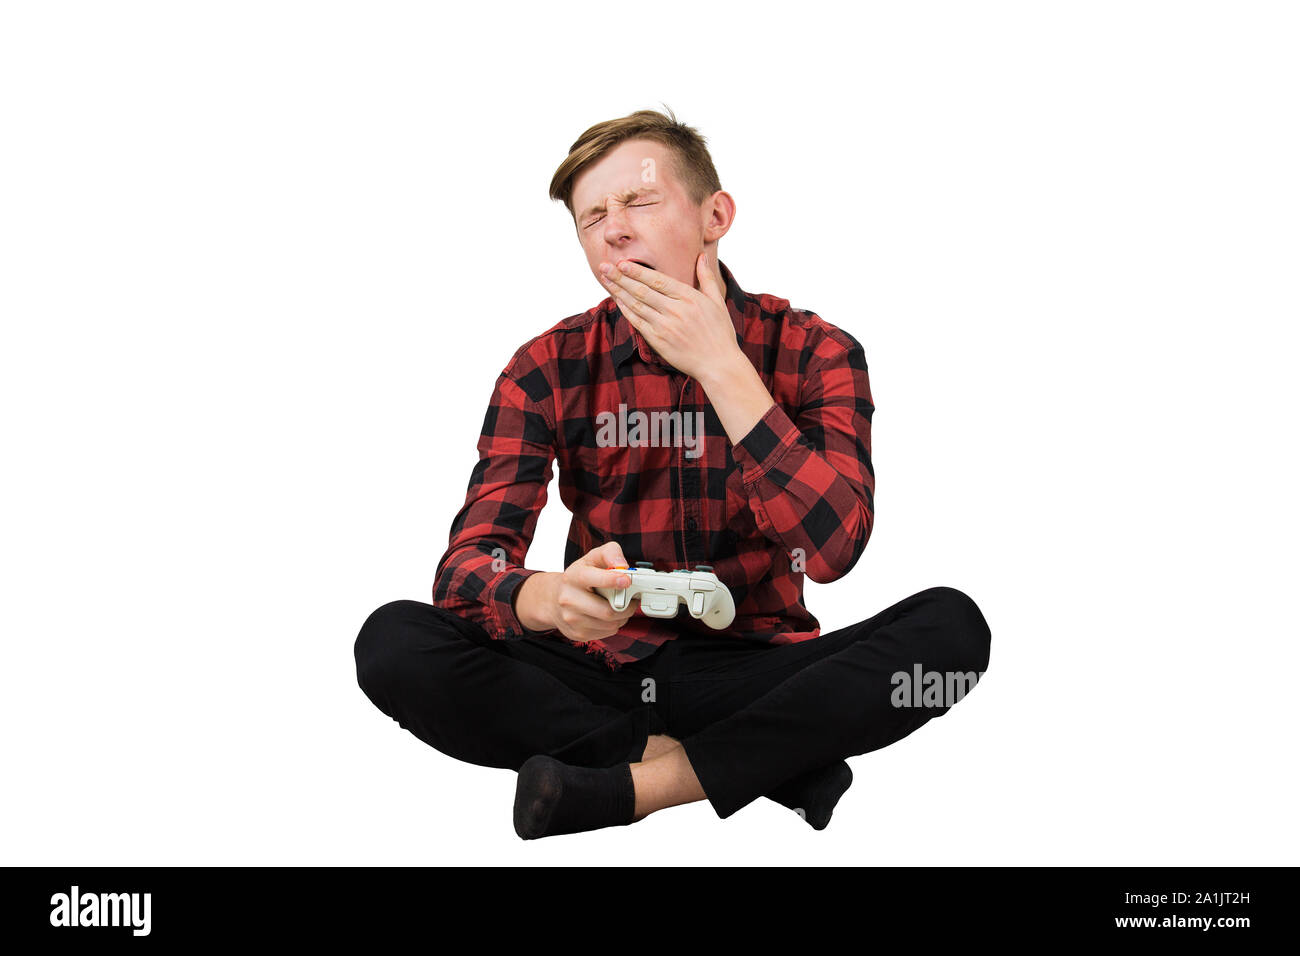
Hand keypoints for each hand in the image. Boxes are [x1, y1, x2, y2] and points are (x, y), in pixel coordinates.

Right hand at [515, 541, 636, 642]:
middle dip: (626, 606)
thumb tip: (623, 565)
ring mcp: (572, 619)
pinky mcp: (577, 634)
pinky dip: (614, 625)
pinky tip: (608, 616)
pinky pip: (607, 632)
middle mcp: (569, 599)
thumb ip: (610, 553)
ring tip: (619, 606)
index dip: (611, 580)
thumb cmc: (578, 578)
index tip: (626, 580)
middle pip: (606, 611)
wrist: (554, 599)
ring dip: (622, 616)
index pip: (590, 578)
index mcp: (573, 577)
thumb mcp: (592, 558)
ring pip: (610, 624)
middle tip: (630, 599)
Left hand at [597, 253, 743, 380]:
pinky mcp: (658, 341)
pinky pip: (637, 322)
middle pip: (642, 290)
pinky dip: (625, 310)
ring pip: (636, 305)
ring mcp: (665, 327)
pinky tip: (616, 300)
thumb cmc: (719, 333)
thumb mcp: (717, 302)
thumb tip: (701, 255)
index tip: (622, 263)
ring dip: (618, 291)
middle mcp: (675, 311)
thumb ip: (706, 277)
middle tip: (604, 266)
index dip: (637, 271)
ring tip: (605, 280)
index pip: (658, 280)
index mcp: (689, 298)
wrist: (718, 364)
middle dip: (620, 277)